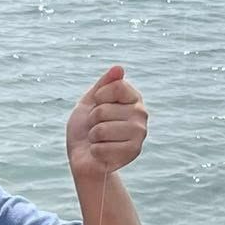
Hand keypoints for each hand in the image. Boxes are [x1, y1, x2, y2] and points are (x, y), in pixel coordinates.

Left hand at [67, 65, 147, 181]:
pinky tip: (102, 154)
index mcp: (133, 98)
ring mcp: (140, 133)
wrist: (84, 157)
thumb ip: (104, 84)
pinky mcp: (134, 152)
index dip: (99, 97)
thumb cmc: (85, 128)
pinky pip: (101, 148)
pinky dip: (95, 152)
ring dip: (92, 137)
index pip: (116, 86)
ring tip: (99, 140)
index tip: (97, 105)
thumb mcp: (89, 101)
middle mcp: (141, 114)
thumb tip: (119, 68)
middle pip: (104, 110)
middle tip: (96, 128)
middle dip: (92, 120)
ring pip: (101, 130)